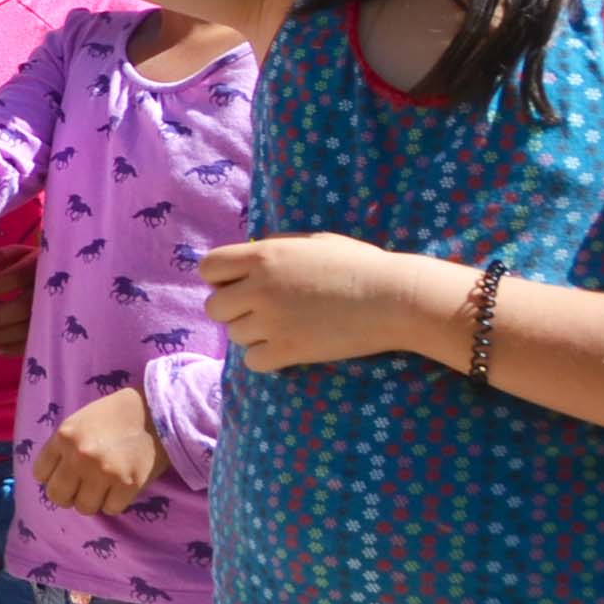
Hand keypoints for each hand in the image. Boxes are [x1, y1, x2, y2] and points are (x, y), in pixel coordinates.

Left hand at [35, 386, 166, 515]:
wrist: (155, 412)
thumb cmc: (114, 416)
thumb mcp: (78, 422)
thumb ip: (63, 448)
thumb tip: (51, 478)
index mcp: (64, 437)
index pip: (40, 474)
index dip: (52, 477)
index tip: (65, 475)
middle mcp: (79, 456)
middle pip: (57, 496)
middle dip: (68, 495)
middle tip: (82, 488)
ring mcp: (104, 472)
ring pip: (84, 508)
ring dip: (93, 501)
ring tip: (103, 487)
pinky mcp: (128, 484)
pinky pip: (111, 509)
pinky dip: (115, 502)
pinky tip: (120, 487)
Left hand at [199, 231, 444, 372]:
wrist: (395, 298)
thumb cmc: (360, 265)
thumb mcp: (313, 242)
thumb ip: (275, 247)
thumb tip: (248, 255)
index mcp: (263, 255)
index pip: (208, 268)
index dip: (219, 278)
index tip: (237, 285)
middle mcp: (259, 288)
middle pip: (214, 307)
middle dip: (233, 310)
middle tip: (261, 311)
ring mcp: (272, 321)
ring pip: (234, 336)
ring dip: (253, 334)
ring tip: (283, 327)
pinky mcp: (288, 350)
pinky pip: (252, 362)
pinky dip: (266, 358)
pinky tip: (286, 348)